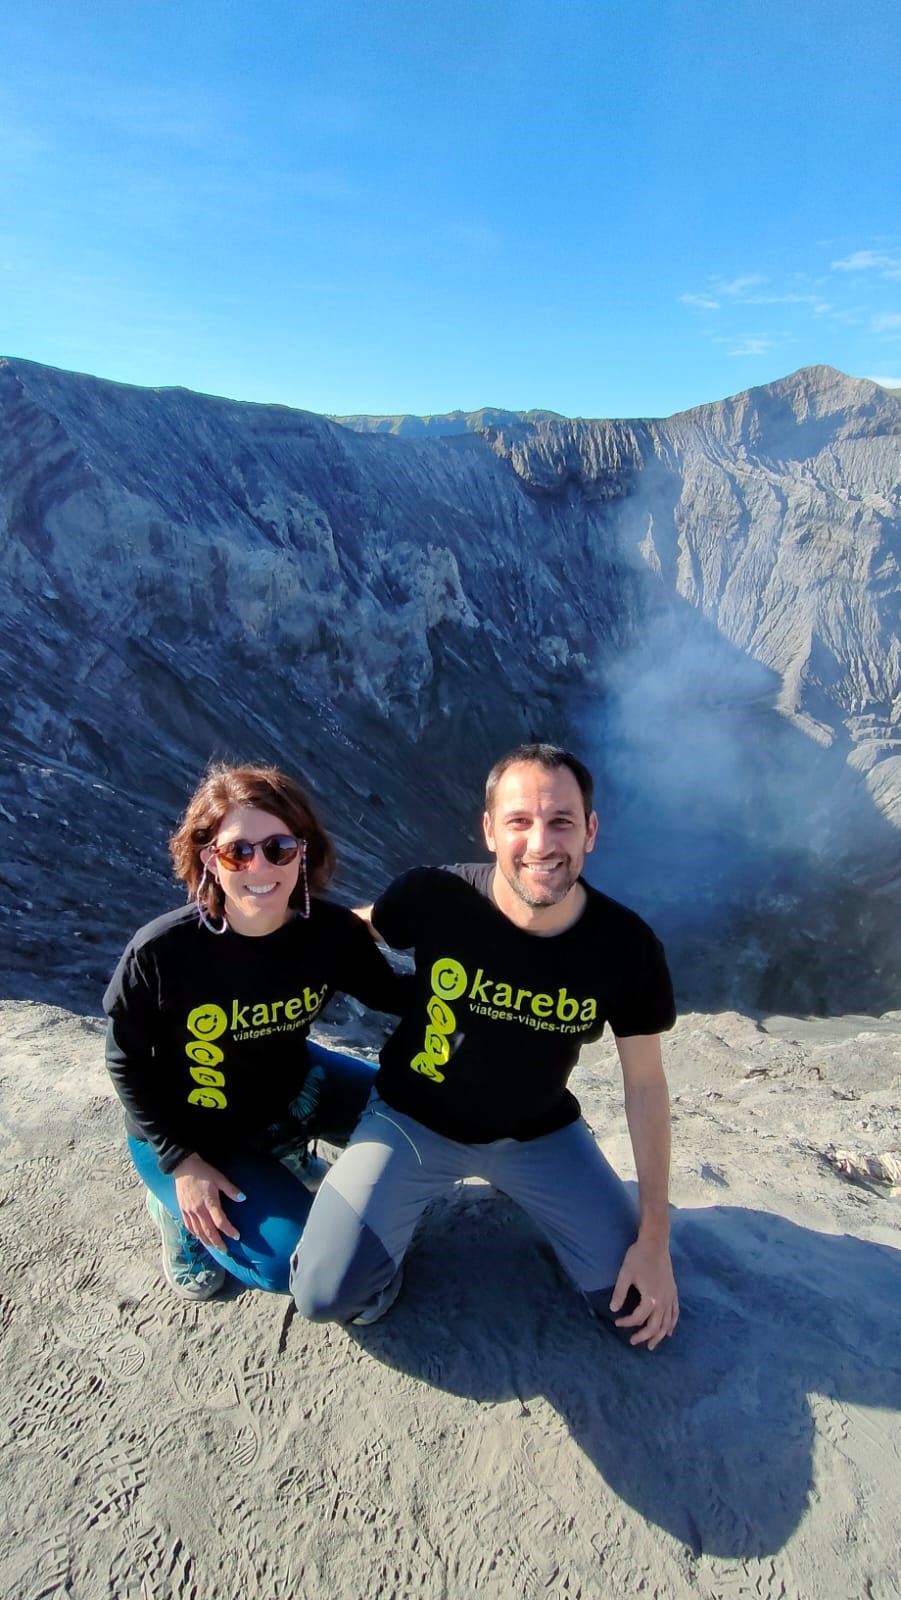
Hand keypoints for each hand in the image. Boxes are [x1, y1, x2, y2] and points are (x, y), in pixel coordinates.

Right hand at [173, 1154, 244, 1251]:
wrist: (184, 1167)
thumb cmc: (203, 1171)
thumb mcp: (219, 1178)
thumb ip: (231, 1190)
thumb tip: (243, 1198)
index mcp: (209, 1202)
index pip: (220, 1222)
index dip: (229, 1231)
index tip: (237, 1236)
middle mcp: (198, 1210)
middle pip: (209, 1231)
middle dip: (218, 1243)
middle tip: (225, 1251)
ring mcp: (189, 1211)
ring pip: (198, 1232)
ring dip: (207, 1241)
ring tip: (214, 1247)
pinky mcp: (183, 1210)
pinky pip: (189, 1226)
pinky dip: (195, 1234)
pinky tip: (200, 1237)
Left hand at [609, 1236, 678, 1350]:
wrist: (655, 1243)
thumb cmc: (638, 1257)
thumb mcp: (625, 1274)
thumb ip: (620, 1293)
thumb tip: (613, 1309)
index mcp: (651, 1298)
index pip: (638, 1318)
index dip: (627, 1323)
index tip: (617, 1322)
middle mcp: (663, 1301)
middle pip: (655, 1326)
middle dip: (644, 1336)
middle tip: (633, 1342)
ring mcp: (671, 1297)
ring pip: (667, 1324)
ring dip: (659, 1336)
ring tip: (651, 1345)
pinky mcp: (674, 1292)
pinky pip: (675, 1313)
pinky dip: (672, 1325)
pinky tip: (668, 1332)